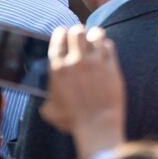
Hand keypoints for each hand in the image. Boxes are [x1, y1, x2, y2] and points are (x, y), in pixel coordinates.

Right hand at [40, 25, 125, 157]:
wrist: (97, 127)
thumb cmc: (73, 121)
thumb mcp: (50, 110)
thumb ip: (47, 98)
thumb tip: (46, 96)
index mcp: (58, 69)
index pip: (58, 38)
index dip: (60, 33)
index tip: (63, 34)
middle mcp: (76, 61)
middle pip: (77, 31)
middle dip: (77, 32)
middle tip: (79, 38)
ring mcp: (96, 62)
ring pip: (95, 34)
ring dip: (93, 35)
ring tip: (93, 41)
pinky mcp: (111, 66)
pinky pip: (109, 45)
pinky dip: (106, 46)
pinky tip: (104, 51)